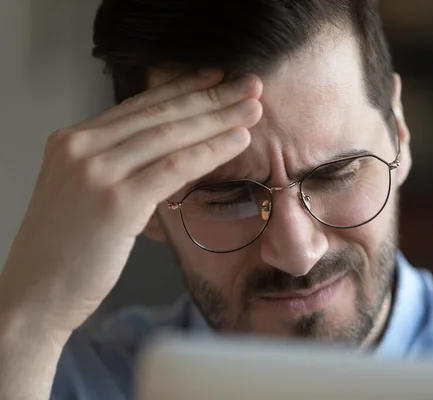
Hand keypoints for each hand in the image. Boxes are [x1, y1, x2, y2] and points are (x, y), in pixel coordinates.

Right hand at [0, 70, 262, 334]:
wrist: (33, 294)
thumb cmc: (64, 251)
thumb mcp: (84, 194)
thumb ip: (117, 167)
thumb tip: (165, 154)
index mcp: (72, 141)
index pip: (139, 105)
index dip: (183, 88)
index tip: (216, 77)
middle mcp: (81, 147)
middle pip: (159, 112)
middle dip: (211, 96)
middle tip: (249, 85)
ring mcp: (96, 171)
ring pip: (171, 134)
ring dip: (218, 119)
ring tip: (253, 108)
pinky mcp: (116, 201)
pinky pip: (175, 167)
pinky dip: (211, 151)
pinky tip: (238, 141)